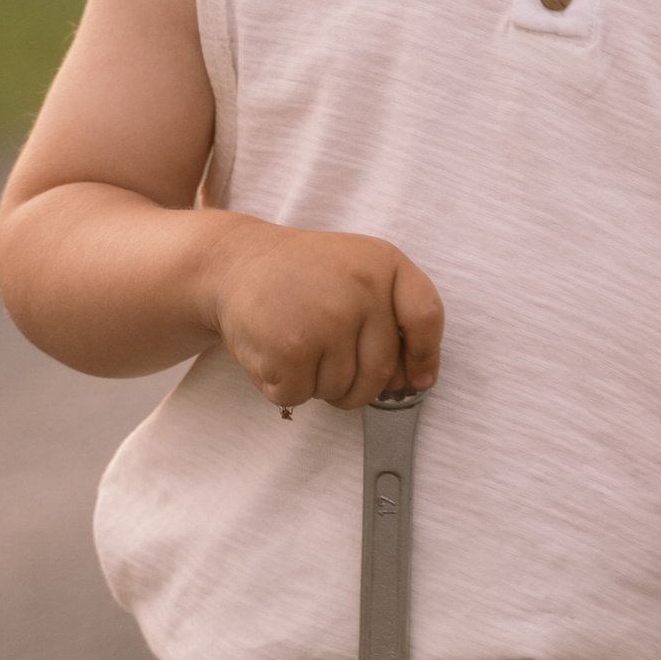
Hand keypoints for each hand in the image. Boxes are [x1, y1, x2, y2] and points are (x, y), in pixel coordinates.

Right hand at [213, 221, 443, 410]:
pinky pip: (301, 396)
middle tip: (326, 360)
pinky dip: (284, 387)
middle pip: (381, 372)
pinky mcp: (291, 349)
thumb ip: (392, 315)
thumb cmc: (302, 276)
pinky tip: (272, 352)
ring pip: (342, 390)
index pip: (426, 318)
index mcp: (384, 263)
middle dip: (356, 384)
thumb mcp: (357, 270)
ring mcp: (327, 320)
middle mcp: (362, 288)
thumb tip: (413, 381)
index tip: (416, 379)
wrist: (234, 263)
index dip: (424, 355)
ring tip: (296, 344)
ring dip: (317, 384)